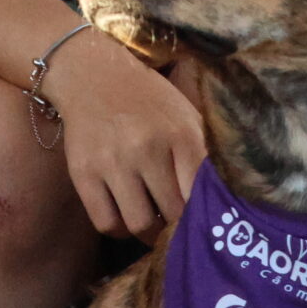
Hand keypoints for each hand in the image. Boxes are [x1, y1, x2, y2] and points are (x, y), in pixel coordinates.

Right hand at [38, 31, 206, 242]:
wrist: (93, 74)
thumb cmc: (148, 100)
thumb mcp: (185, 117)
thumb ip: (204, 154)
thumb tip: (223, 200)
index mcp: (181, 135)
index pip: (201, 196)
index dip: (204, 217)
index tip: (204, 222)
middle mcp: (146, 149)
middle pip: (173, 214)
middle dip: (178, 226)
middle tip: (177, 226)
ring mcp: (112, 162)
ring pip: (139, 225)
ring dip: (149, 233)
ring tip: (152, 224)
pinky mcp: (83, 173)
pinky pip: (106, 222)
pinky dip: (119, 228)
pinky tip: (125, 216)